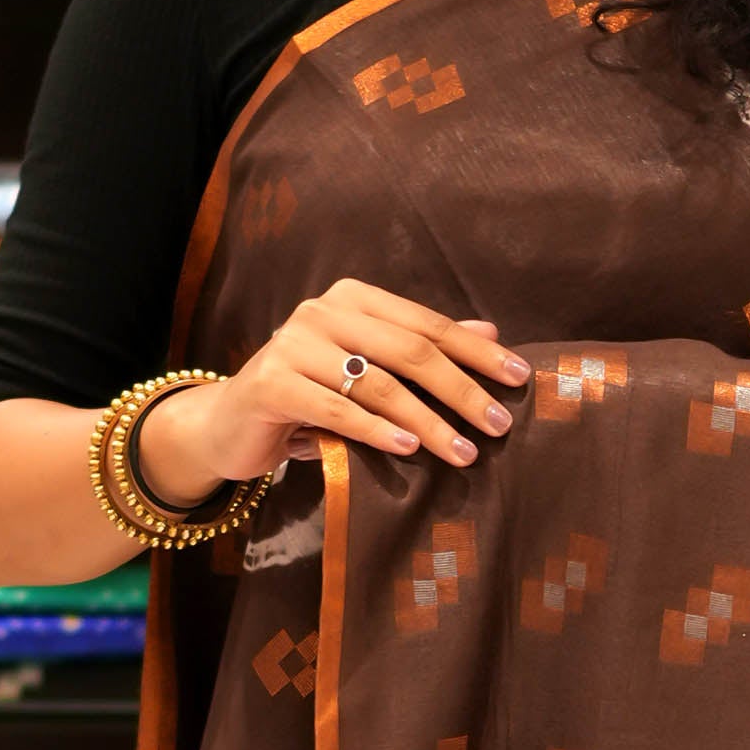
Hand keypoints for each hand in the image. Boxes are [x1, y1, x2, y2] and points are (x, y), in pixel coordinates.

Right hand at [135, 279, 528, 506]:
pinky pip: (337, 409)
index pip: (427, 324)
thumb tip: (492, 334)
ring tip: (463, 452)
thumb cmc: (309, 396)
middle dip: (460, 390)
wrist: (230, 425)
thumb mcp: (367, 370)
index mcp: (353, 298)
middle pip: (409, 350)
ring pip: (377, 383)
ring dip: (427, 421)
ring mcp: (292, 344)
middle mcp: (321, 311)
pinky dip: (377, 431)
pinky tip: (409, 450)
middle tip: (499, 426)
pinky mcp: (271, 383)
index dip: (476, 352)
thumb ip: (421, 349)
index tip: (519, 380)